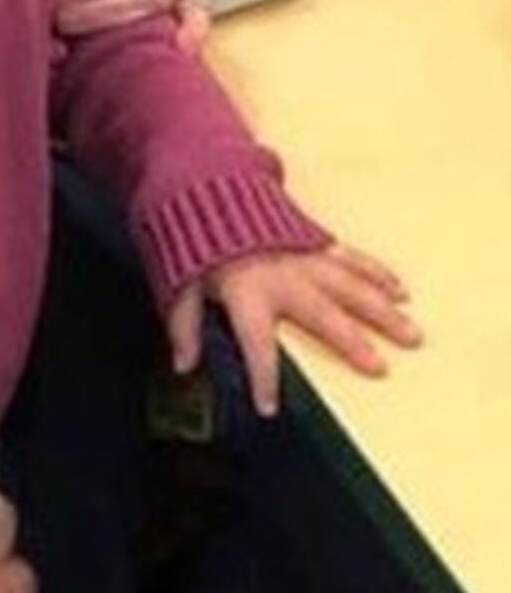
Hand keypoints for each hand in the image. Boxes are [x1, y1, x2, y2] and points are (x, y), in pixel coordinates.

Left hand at [166, 242, 422, 418]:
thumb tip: (184, 365)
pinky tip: (400, 290)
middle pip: (322, 314)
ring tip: (410, 332)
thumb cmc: (197, 242)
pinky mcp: (315, 240)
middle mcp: (282, 276)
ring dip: (382, 310)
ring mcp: (304, 256)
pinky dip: (377, 273)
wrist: (208, 185)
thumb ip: (185, 324)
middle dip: (351, 342)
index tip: (269, 408)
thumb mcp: (181, 282)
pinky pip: (351, 258)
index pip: (255, 343)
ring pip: (350, 285)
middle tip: (380, 368)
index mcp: (246, 292)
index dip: (262, 376)